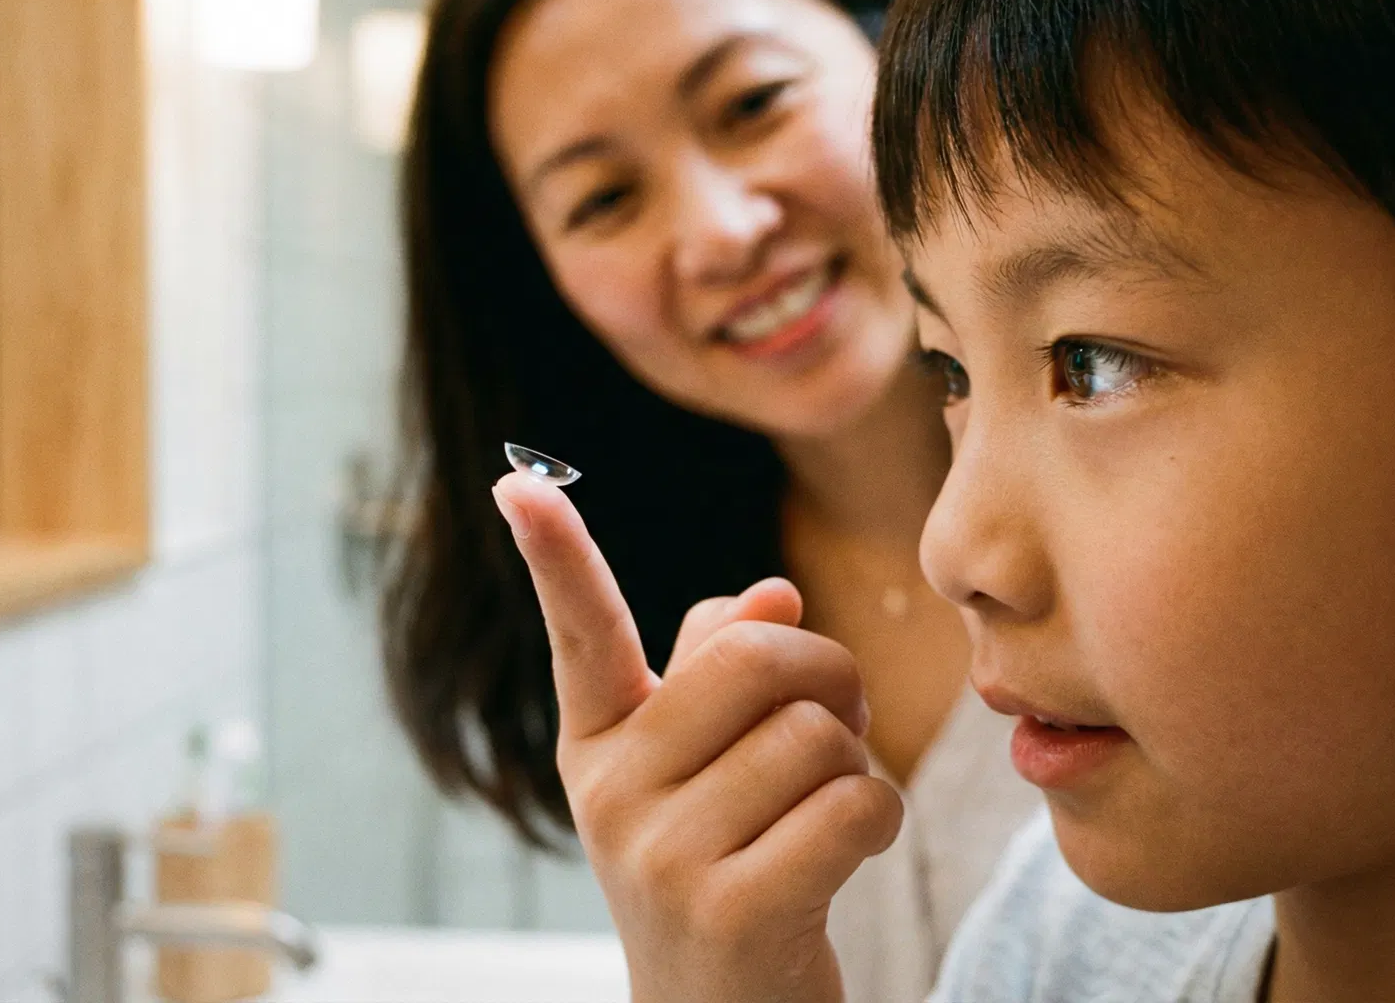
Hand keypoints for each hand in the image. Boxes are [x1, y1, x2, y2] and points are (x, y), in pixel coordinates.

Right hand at [492, 471, 902, 1002]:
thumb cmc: (728, 868)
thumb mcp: (702, 772)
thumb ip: (722, 672)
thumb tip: (773, 596)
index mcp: (600, 743)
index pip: (582, 634)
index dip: (555, 554)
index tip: (516, 482)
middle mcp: (611, 793)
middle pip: (759, 659)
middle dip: (833, 679)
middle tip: (838, 729)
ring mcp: (662, 857)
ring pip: (820, 735)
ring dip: (857, 768)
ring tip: (822, 815)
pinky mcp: (732, 912)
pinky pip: (855, 805)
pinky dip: (878, 822)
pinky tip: (843, 859)